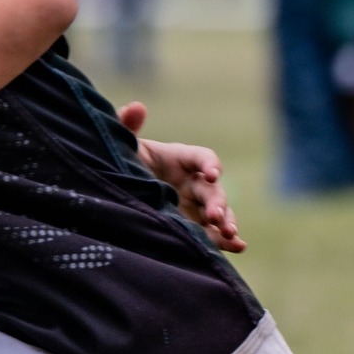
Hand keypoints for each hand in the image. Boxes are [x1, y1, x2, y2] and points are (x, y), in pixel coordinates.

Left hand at [117, 101, 245, 253]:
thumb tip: (136, 107)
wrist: (114, 189)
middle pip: (213, 190)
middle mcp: (193, 181)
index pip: (203, 157)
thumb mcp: (121, 145)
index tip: (213, 174)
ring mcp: (195, 205)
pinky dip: (226, 240)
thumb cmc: (121, 161)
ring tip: (230, 235)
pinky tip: (238, 247)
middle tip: (216, 216)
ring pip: (219, 212)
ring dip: (227, 222)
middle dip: (218, 202)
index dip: (210, 164)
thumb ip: (126, 125)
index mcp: (180, 158)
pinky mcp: (193, 225)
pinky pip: (212, 233)